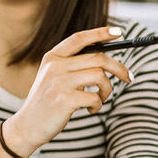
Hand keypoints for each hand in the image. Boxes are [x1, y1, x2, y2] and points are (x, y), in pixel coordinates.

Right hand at [3, 27, 134, 152]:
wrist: (28, 126)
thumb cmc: (48, 101)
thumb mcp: (55, 77)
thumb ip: (73, 65)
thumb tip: (107, 59)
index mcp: (52, 57)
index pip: (79, 39)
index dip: (100, 33)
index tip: (118, 32)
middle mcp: (55, 66)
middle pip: (98, 58)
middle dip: (119, 68)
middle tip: (128, 77)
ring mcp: (59, 82)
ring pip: (100, 76)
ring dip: (107, 90)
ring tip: (101, 99)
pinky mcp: (65, 100)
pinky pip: (95, 98)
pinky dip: (98, 105)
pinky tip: (91, 110)